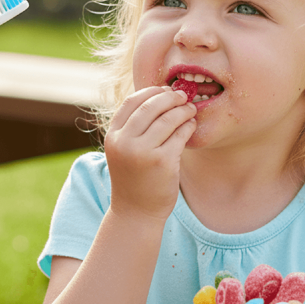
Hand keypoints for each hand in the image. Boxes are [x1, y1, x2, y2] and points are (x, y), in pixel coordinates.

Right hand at [104, 86, 196, 222]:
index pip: (131, 102)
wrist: (135, 212)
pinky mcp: (163, 162)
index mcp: (113, 136)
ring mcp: (143, 152)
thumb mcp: (123, 150)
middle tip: (183, 96)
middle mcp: (125, 142)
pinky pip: (179, 135)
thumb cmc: (133, 178)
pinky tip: (191, 125)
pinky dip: (188, 126)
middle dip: (170, 97)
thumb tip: (158, 97)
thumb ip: (133, 127)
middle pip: (150, 107)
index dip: (150, 92)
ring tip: (190, 109)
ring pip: (167, 119)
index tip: (164, 90)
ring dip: (182, 110)